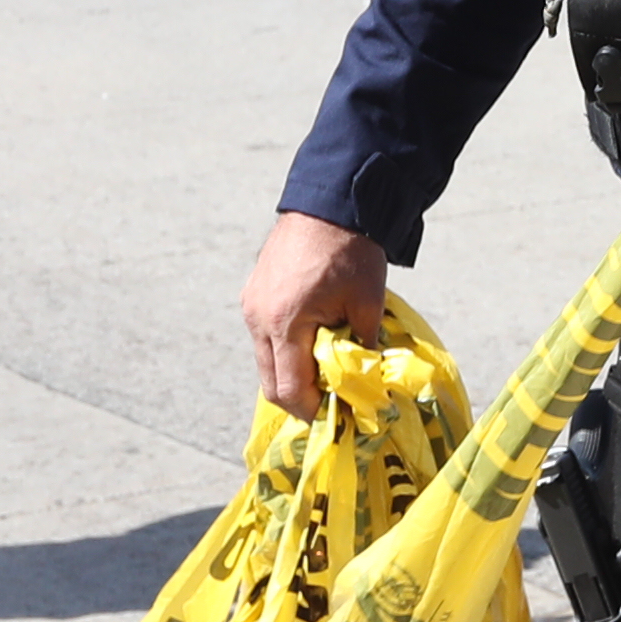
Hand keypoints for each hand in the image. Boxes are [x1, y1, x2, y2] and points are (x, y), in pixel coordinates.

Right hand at [242, 211, 388, 415]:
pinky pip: (266, 337)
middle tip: (334, 405)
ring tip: (328, 376)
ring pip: (266, 360)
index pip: (289, 389)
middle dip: (301, 398)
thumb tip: (367, 381)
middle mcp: (259, 320)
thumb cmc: (352, 252)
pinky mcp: (254, 295)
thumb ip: (363, 346)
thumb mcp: (367, 303)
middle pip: (271, 381)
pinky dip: (287, 350)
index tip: (339, 418)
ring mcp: (252, 307)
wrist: (330, 202)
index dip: (313, 410)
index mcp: (284, 325)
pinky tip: (315, 346)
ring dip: (293, 373)